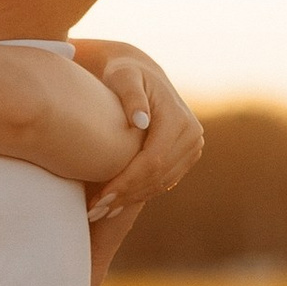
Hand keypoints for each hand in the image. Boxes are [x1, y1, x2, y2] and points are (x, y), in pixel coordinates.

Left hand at [72, 42, 203, 225]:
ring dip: (130, 200)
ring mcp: (192, 147)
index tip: (101, 198)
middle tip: (94, 212)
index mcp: (179, 118)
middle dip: (125, 196)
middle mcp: (192, 134)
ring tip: (100, 212)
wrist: (141, 74)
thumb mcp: (123, 77)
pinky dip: (139, 194)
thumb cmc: (124, 74)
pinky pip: (163, 181)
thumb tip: (141, 122)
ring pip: (161, 183)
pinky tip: (115, 204)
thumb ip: (130, 95)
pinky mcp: (186, 156)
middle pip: (157, 175)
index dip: (126, 182)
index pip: (153, 160)